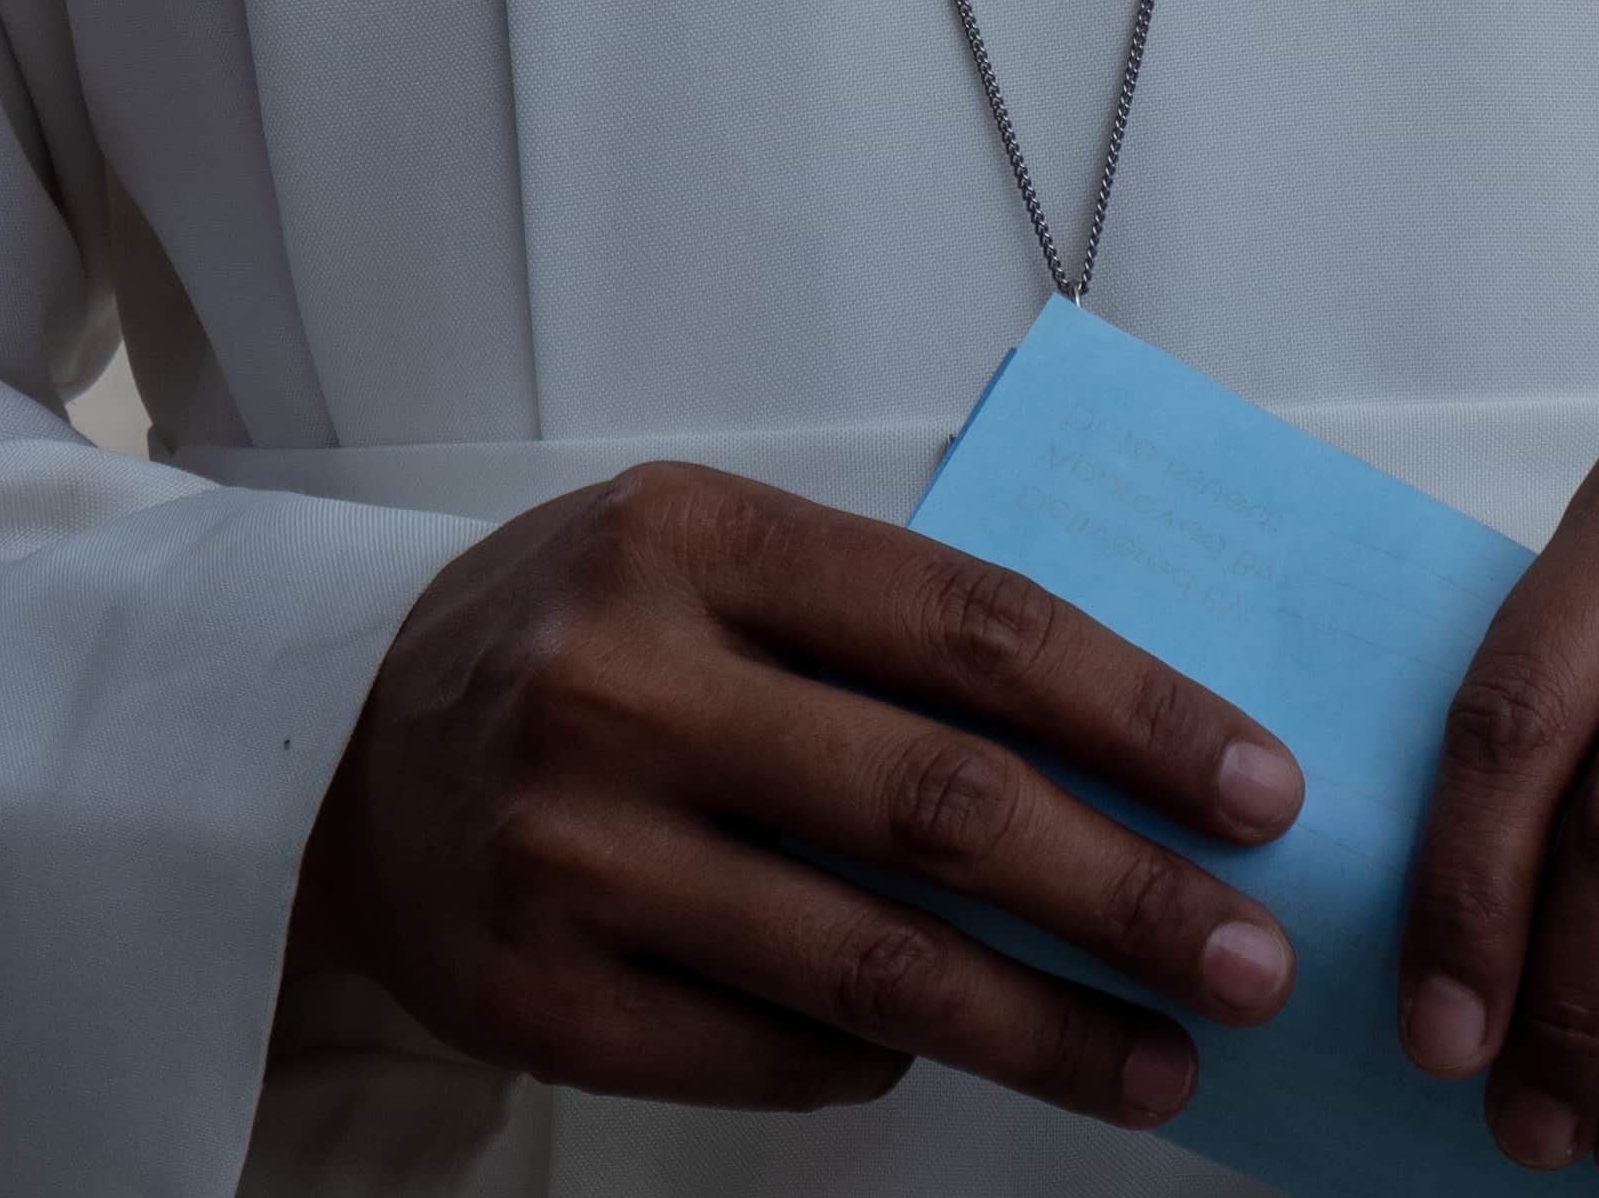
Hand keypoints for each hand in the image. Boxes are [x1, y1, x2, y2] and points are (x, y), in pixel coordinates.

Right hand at [292, 460, 1302, 1124]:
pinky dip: (880, 1059)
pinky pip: (770, 1050)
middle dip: (1128, 893)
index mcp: (696, 536)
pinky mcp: (540, 999)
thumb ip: (876, 627)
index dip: (1137, 712)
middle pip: (941, 804)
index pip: (972, 627)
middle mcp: (632, 683)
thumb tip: (1121, 748)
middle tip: (1256, 958)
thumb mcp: (708, 554)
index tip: (1260, 790)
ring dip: (1046, 1027)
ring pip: (870, 960)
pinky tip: (954, 1055)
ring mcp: (579, 850)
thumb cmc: (578, 632)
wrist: (338, 748)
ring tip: (1166, 1061)